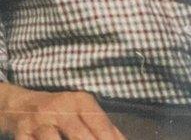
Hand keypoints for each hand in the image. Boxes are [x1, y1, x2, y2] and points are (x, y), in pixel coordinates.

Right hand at [0, 85, 124, 139]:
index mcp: (80, 101)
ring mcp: (39, 120)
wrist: (21, 105)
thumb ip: (100, 124)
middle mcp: (60, 108)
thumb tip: (121, 139)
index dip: (109, 138)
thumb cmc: (60, 110)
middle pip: (78, 134)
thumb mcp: (80, 110)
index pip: (99, 123)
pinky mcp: (22, 132)